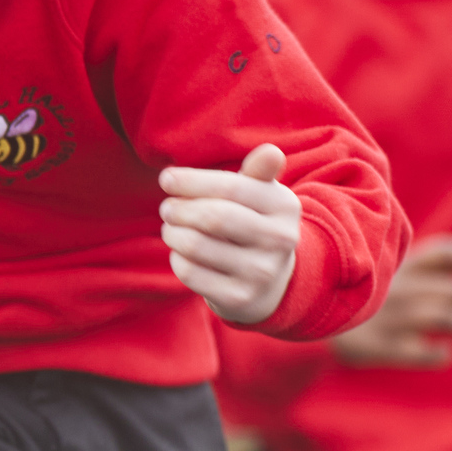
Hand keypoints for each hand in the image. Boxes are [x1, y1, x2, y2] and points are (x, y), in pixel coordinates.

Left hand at [160, 144, 301, 326]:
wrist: (269, 283)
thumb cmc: (254, 223)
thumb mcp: (261, 195)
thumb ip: (259, 172)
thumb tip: (270, 152)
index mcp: (284, 206)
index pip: (231, 187)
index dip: (192, 181)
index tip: (166, 179)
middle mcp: (280, 240)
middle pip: (213, 217)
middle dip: (179, 209)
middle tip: (166, 208)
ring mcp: (260, 273)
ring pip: (195, 245)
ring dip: (172, 233)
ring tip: (171, 228)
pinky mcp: (239, 298)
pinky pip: (190, 272)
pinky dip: (177, 258)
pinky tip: (181, 253)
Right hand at [333, 233, 451, 366]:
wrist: (308, 316)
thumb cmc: (360, 293)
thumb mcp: (382, 267)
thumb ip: (417, 262)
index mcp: (399, 265)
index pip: (444, 253)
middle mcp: (398, 288)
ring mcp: (390, 318)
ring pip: (444, 318)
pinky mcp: (381, 347)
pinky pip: (421, 352)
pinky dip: (440, 354)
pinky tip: (445, 353)